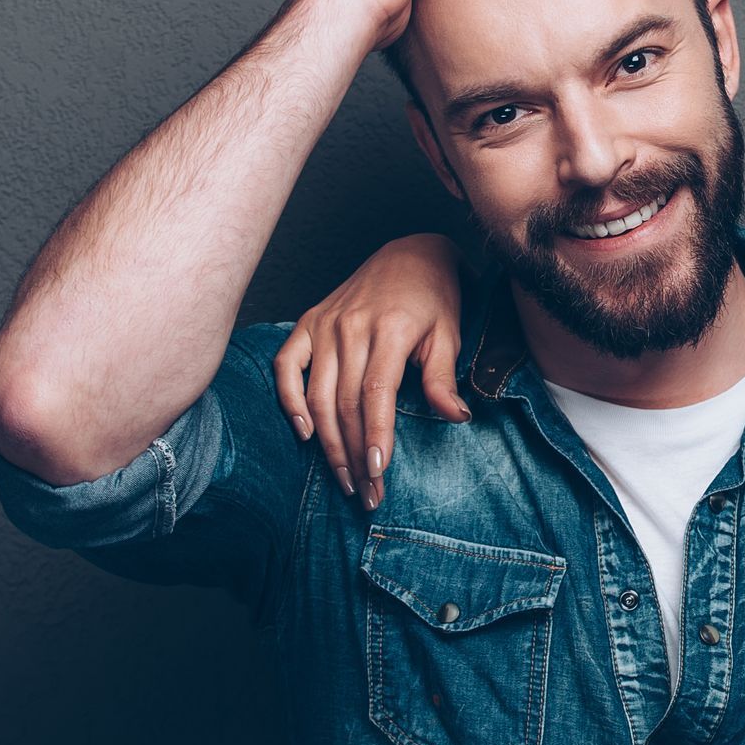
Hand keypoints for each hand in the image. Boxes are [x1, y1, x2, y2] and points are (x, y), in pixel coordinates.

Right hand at [273, 234, 468, 510]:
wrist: (410, 253)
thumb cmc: (435, 297)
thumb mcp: (450, 333)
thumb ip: (444, 377)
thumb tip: (457, 418)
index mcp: (389, 329)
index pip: (376, 393)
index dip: (375, 434)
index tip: (378, 471)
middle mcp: (351, 327)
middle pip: (344, 402)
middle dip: (354, 453)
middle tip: (366, 491)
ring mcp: (326, 324)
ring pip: (317, 394)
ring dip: (328, 442)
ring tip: (344, 477)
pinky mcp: (309, 322)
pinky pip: (287, 364)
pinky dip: (289, 398)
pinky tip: (303, 432)